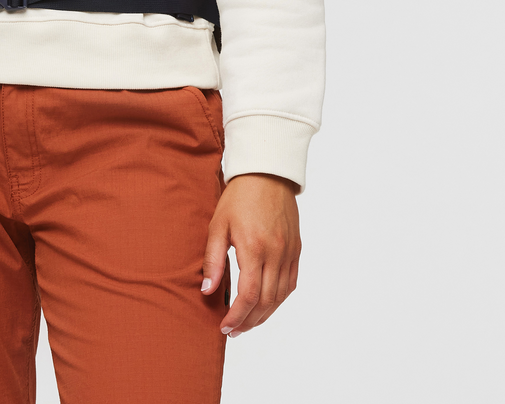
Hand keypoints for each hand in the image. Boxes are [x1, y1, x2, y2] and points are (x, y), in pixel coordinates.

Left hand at [201, 173, 300, 336]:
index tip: (224, 327)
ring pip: (280, 296)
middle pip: (266, 301)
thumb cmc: (238, 197)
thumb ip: (213, 260)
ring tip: (247, 322)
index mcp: (254, 247)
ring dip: (264, 314)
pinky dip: (279, 299)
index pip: (248, 295)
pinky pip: (291, 283)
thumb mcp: (218, 225)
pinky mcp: (296, 249)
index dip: (236, 316)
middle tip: (233, 330)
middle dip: (249, 321)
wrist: (266, 173)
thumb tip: (207, 291)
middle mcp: (276, 253)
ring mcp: (289, 252)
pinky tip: (266, 304)